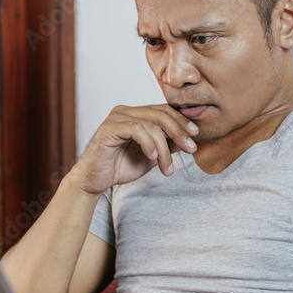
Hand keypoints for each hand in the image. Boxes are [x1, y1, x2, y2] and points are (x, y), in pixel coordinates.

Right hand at [71, 104, 198, 194]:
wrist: (95, 181)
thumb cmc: (120, 167)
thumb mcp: (152, 156)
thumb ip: (168, 144)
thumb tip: (191, 138)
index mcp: (136, 114)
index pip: (164, 110)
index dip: (182, 121)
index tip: (196, 136)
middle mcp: (126, 111)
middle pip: (161, 114)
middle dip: (179, 131)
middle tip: (191, 149)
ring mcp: (116, 117)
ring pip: (151, 124)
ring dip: (164, 148)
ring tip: (167, 167)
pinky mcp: (109, 128)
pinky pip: (137, 130)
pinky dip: (149, 144)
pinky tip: (152, 158)